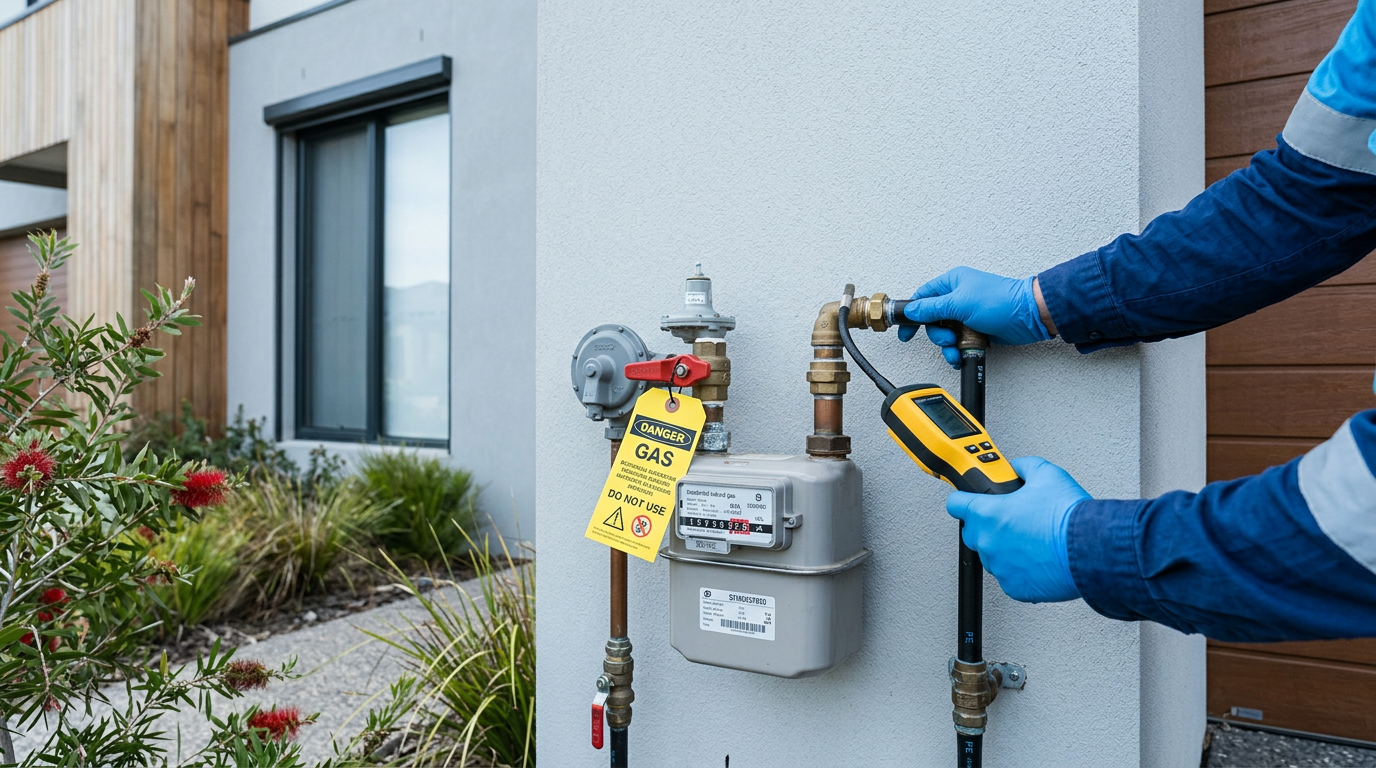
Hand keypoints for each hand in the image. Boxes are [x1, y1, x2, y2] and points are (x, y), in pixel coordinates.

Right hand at [896, 267, 1051, 367]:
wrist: (1029, 316)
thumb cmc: (1001, 301)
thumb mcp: (959, 303)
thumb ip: (931, 308)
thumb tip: (912, 309)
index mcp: (952, 282)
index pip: (923, 297)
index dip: (912, 314)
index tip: (906, 330)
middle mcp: (958, 297)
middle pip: (932, 320)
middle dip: (937, 334)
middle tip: (947, 338)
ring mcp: (967, 314)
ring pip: (945, 334)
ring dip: (948, 345)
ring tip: (957, 348)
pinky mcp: (976, 328)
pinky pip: (959, 341)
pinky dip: (958, 349)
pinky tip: (962, 352)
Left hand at [946, 456, 1088, 602]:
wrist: (1092, 550)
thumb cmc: (1069, 516)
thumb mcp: (1046, 474)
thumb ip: (1024, 466)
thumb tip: (1018, 467)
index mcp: (988, 514)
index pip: (956, 504)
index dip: (964, 498)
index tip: (967, 499)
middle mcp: (988, 542)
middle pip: (974, 531)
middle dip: (988, 524)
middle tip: (1012, 518)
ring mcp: (1000, 568)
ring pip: (993, 555)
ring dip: (1005, 547)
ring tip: (1032, 539)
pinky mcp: (1015, 588)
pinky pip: (1010, 576)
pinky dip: (1020, 569)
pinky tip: (1038, 557)